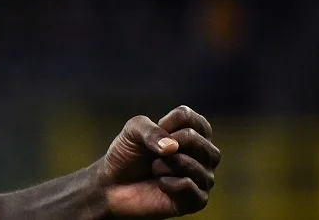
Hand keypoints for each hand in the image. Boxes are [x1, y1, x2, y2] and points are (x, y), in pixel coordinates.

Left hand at [96, 106, 220, 217]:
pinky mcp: (197, 201)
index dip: (166, 123)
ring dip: (165, 165)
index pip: (191, 118)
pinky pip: (189, 187)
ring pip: (193, 165)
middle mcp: (204, 155)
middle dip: (168, 144)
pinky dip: (169, 184)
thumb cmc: (128, 154)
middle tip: (154, 153)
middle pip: (196, 139)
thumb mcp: (133, 131)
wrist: (114, 185)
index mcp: (195, 133)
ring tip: (155, 169)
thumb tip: (172, 147)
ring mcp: (203, 178)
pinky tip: (161, 184)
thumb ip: (150, 130)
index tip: (152, 135)